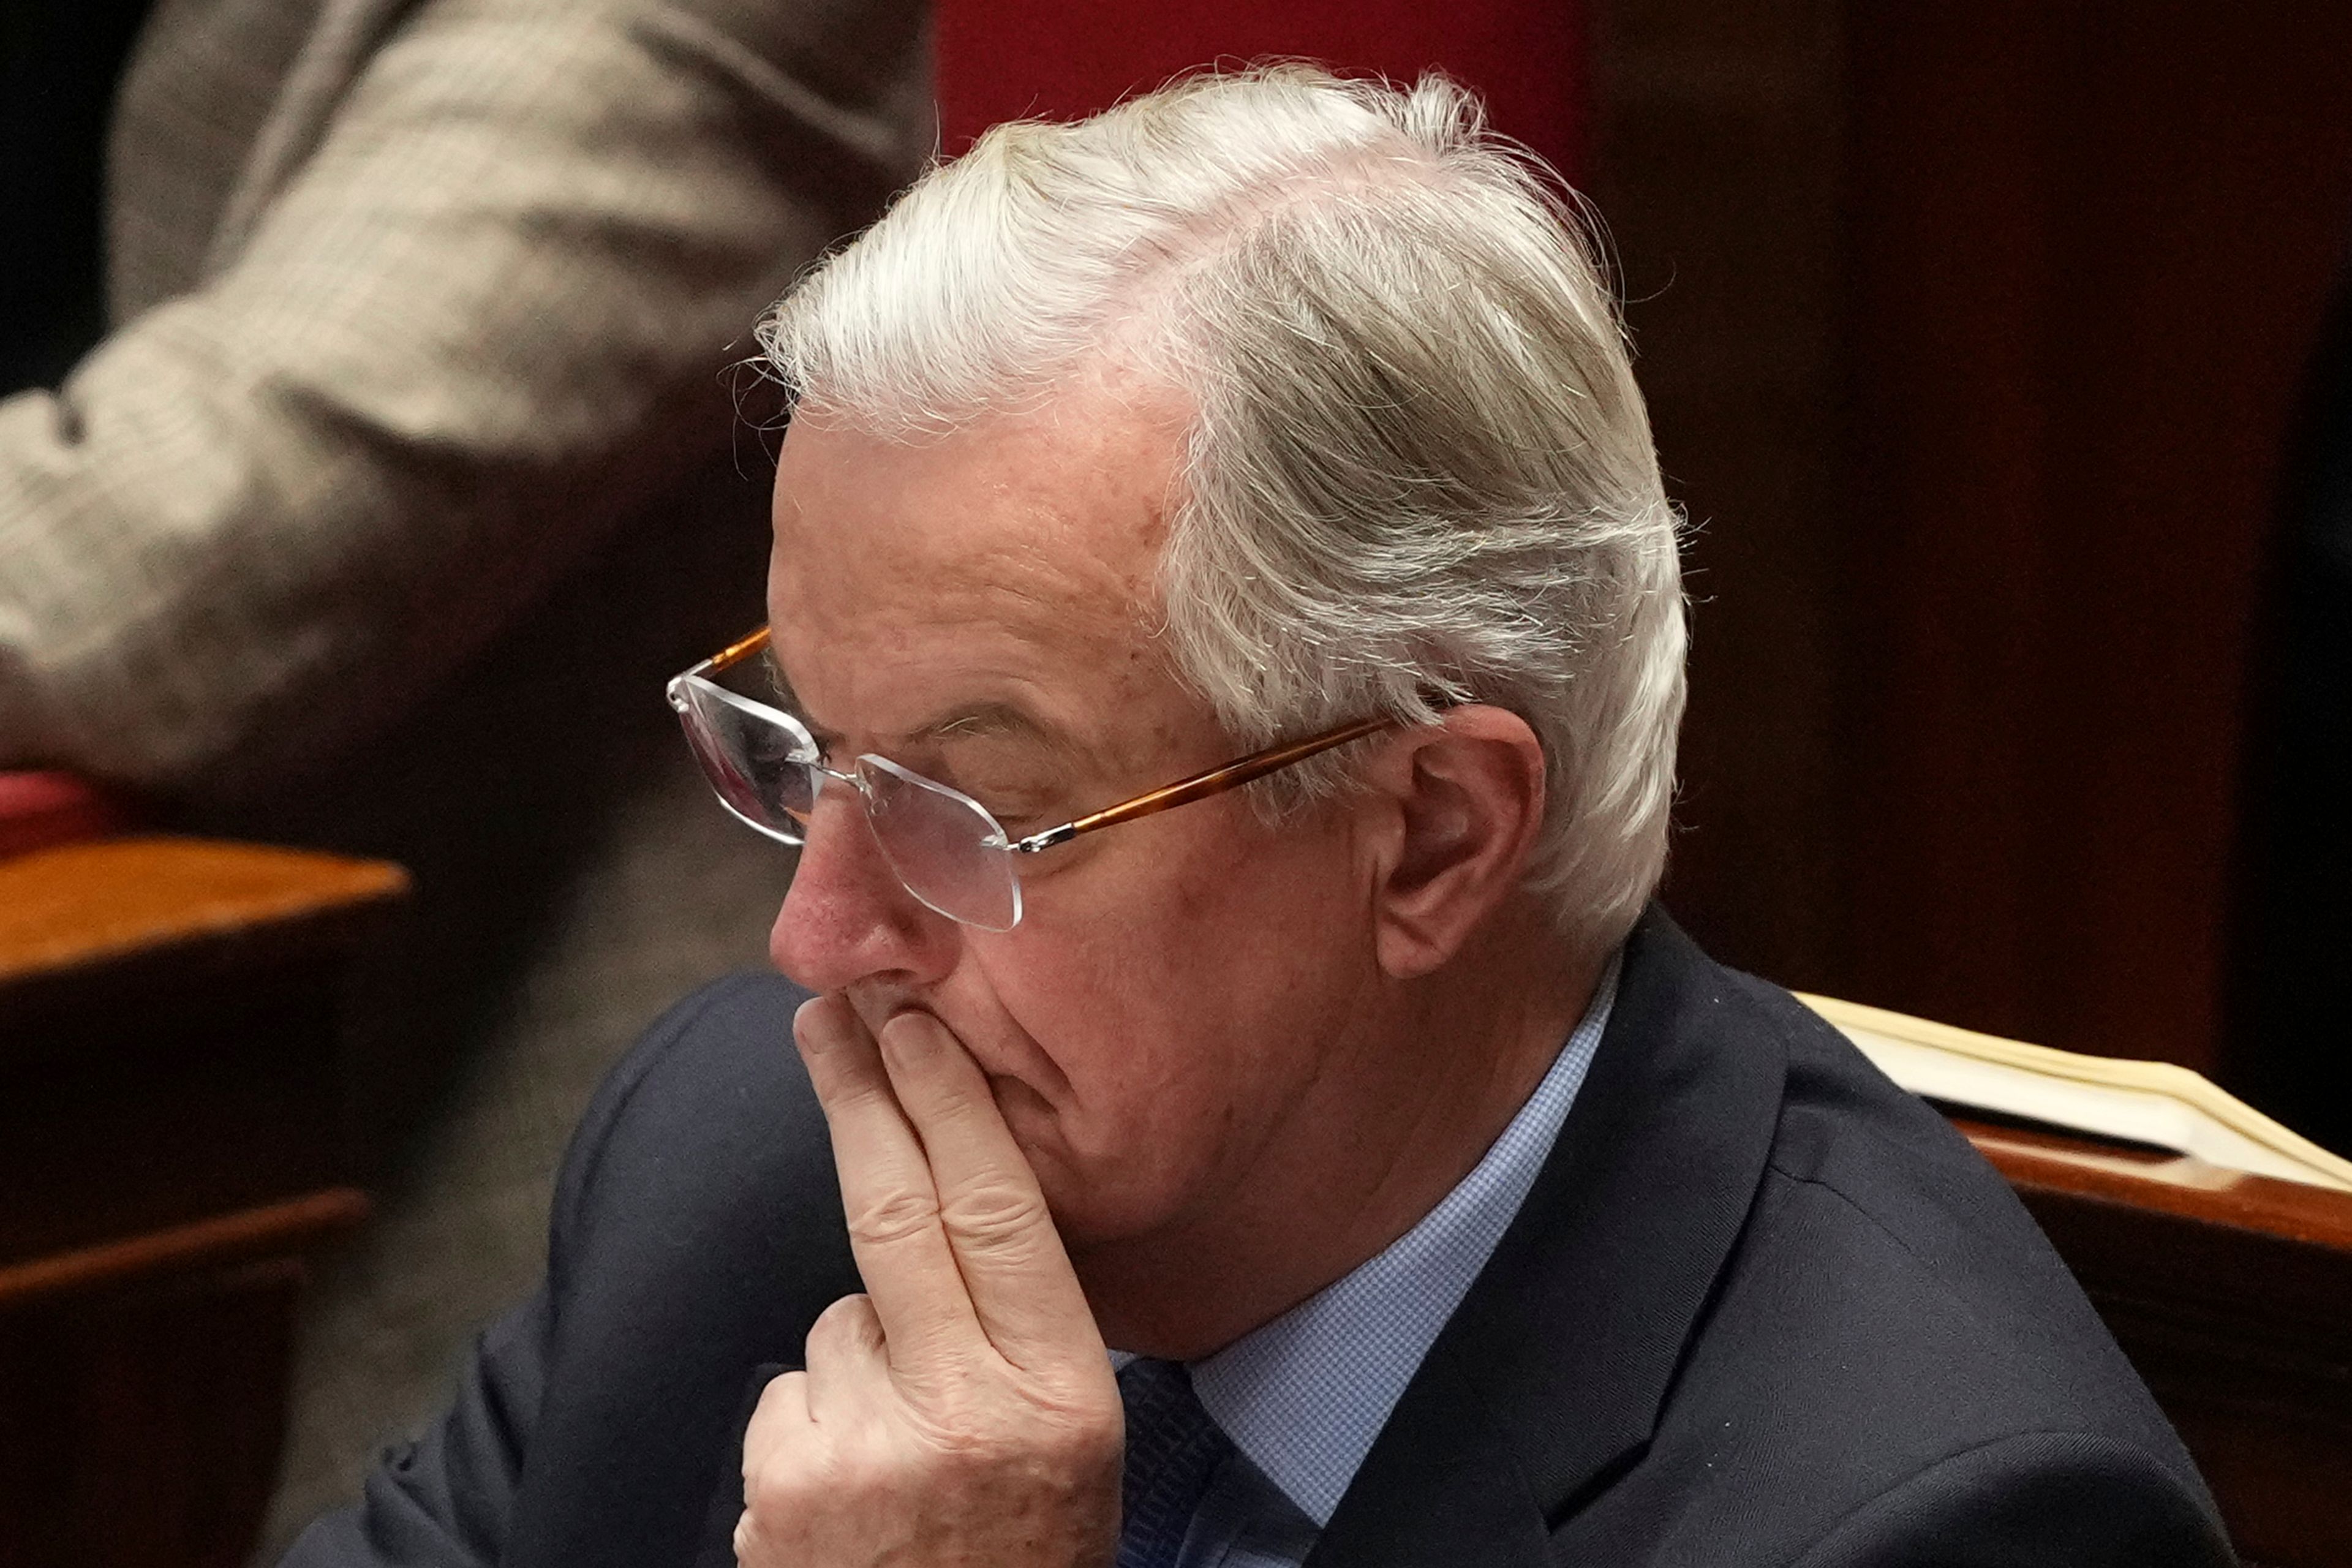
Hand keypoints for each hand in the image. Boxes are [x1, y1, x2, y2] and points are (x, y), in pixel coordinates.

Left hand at [734, 996, 1123, 1566]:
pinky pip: (793, 1395)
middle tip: (830, 1016)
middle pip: (898, 1212)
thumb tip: (947, 1184)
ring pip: (839, 1319)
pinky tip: (851, 1490)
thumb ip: (1019, 1325)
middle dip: (859, 1096)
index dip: (949, 1105)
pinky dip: (816, 1420)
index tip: (914, 1025)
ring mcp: (867, 1452)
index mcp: (1059, 1394)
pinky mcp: (786, 1488)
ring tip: (903, 1447)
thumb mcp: (1070, 1435)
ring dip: (861, 1352)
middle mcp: (968, 1415)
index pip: (1001, 1212)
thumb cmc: (1024, 1548)